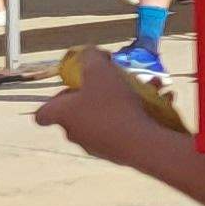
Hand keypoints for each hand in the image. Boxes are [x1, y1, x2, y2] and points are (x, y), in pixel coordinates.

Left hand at [35, 60, 184, 166]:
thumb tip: (89, 52)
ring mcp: (96, 145)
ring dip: (124, 101)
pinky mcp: (118, 153)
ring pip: (107, 117)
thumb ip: (91, 57)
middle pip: (80, 111)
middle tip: (116, 82)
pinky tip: (161, 102)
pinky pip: (125, 128)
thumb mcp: (100, 70)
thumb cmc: (113, 104)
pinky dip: (139, 115)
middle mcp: (74, 132)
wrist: (140, 143)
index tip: (72, 91)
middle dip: (99, 94)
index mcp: (63, 115)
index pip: (43, 114)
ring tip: (149, 88)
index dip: (54, 101)